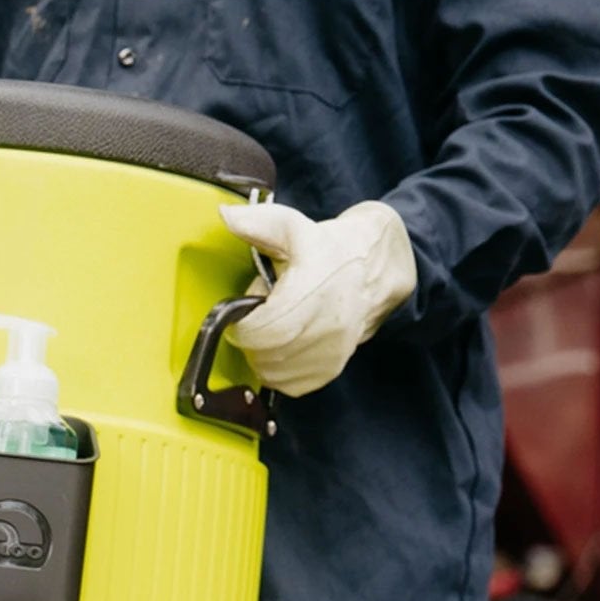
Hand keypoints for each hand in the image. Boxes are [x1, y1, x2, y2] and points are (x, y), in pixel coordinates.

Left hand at [218, 201, 415, 396]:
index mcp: (312, 292)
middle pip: (264, 354)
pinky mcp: (329, 371)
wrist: (373, 271)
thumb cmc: (329, 250)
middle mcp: (325, 328)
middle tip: (256, 319)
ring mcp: (329, 355)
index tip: (241, 314)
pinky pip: (287, 385)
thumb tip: (226, 215)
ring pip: (272, 373)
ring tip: (272, 328)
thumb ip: (256, 222)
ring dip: (260, 354)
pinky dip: (276, 370)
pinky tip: (284, 345)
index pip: (264, 331)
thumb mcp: (293, 227)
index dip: (243, 326)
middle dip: (249, 338)